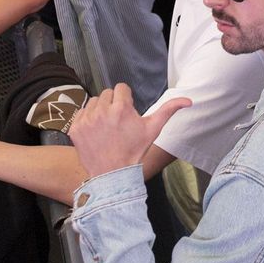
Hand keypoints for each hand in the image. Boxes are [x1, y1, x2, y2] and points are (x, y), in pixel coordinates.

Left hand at [69, 84, 189, 178]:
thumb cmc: (134, 151)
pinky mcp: (75, 129)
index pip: (121, 88)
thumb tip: (188, 100)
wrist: (113, 174)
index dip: (126, 99)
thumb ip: (169, 110)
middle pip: (107, 94)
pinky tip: (96, 132)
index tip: (127, 112)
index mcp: (121, 108)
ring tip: (107, 127)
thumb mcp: (154, 129)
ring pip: (93, 102)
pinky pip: (81, 113)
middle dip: (113, 103)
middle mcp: (102, 111)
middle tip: (117, 121)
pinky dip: (87, 120)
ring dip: (99, 110)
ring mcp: (87, 120)